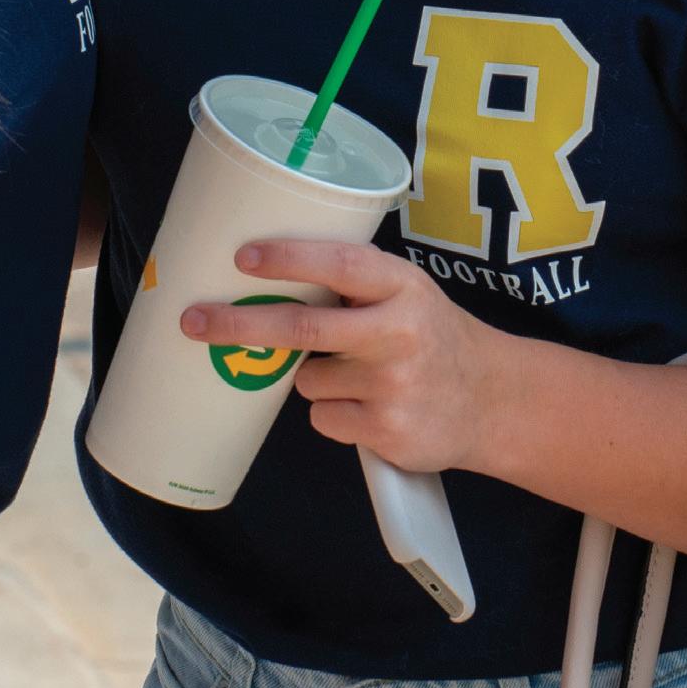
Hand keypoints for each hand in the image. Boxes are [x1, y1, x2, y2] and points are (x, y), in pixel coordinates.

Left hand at [179, 239, 512, 473]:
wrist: (492, 399)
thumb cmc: (433, 335)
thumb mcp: (408, 292)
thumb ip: (355, 285)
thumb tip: (266, 274)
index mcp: (402, 286)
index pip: (340, 265)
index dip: (289, 259)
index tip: (242, 257)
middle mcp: (399, 332)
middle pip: (303, 329)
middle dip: (240, 324)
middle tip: (194, 321)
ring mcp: (393, 385)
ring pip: (307, 379)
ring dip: (313, 377)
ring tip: (359, 374)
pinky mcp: (386, 431)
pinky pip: (324, 418)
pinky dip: (334, 412)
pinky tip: (370, 407)